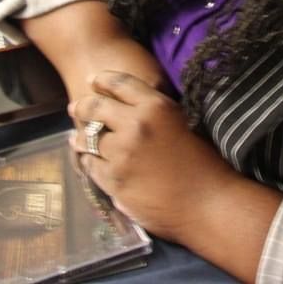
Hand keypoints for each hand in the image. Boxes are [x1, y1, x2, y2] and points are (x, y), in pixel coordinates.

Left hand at [70, 71, 243, 241]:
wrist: (206, 203)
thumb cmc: (204, 163)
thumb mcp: (182, 123)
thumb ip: (156, 113)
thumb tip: (132, 110)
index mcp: (156, 106)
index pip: (120, 83)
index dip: (102, 80)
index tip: (92, 80)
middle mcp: (134, 125)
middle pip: (96, 108)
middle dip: (82, 106)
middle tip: (75, 107)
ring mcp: (121, 154)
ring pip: (88, 139)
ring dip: (81, 137)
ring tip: (76, 138)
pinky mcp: (113, 181)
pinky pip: (91, 166)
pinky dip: (88, 162)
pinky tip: (88, 160)